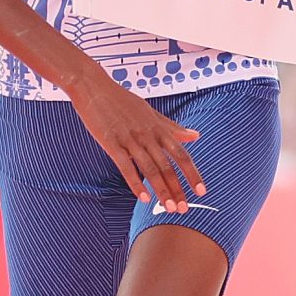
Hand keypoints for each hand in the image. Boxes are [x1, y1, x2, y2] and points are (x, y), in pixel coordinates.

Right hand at [72, 75, 205, 213]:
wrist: (94, 86)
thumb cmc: (122, 100)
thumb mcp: (150, 112)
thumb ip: (172, 127)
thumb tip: (195, 136)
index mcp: (158, 128)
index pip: (180, 154)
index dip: (192, 173)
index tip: (202, 191)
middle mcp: (147, 134)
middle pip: (167, 166)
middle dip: (177, 189)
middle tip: (184, 209)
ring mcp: (130, 139)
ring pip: (149, 168)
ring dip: (160, 190)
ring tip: (168, 208)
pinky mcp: (111, 143)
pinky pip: (125, 166)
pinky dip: (135, 182)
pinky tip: (142, 198)